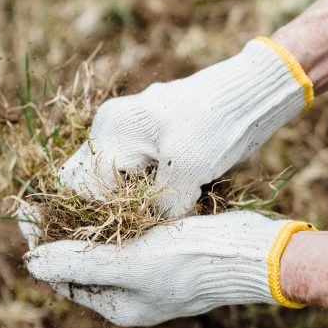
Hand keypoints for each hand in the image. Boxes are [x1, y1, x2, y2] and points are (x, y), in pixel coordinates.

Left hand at [24, 211, 314, 326]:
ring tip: (68, 184)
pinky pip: (129, 231)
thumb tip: (28, 264)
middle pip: (80, 258)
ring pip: (104, 243)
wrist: (253, 251)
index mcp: (117, 304)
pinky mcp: (169, 248)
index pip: (61, 274)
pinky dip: (114, 213)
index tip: (24, 206)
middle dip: (59, 227)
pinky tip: (108, 187)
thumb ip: (78, 263)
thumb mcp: (130, 263)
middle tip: (41, 190)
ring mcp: (151, 270)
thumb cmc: (191, 261)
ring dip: (85, 217)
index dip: (38, 241)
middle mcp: (131, 291)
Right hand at [59, 38, 313, 216]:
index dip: (96, 211)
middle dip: (114, 206)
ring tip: (166, 208)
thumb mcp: (187, 171)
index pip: (78, 184)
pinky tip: (178, 195)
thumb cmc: (216, 124)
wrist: (250, 93)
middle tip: (144, 222)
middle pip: (92, 183)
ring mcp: (132, 134)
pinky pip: (138, 174)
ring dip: (136, 200)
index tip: (127, 225)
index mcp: (111, 131)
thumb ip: (159, 206)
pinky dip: (152, 190)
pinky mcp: (152, 141)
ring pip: (116, 181)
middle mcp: (112, 130)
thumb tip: (147, 234)